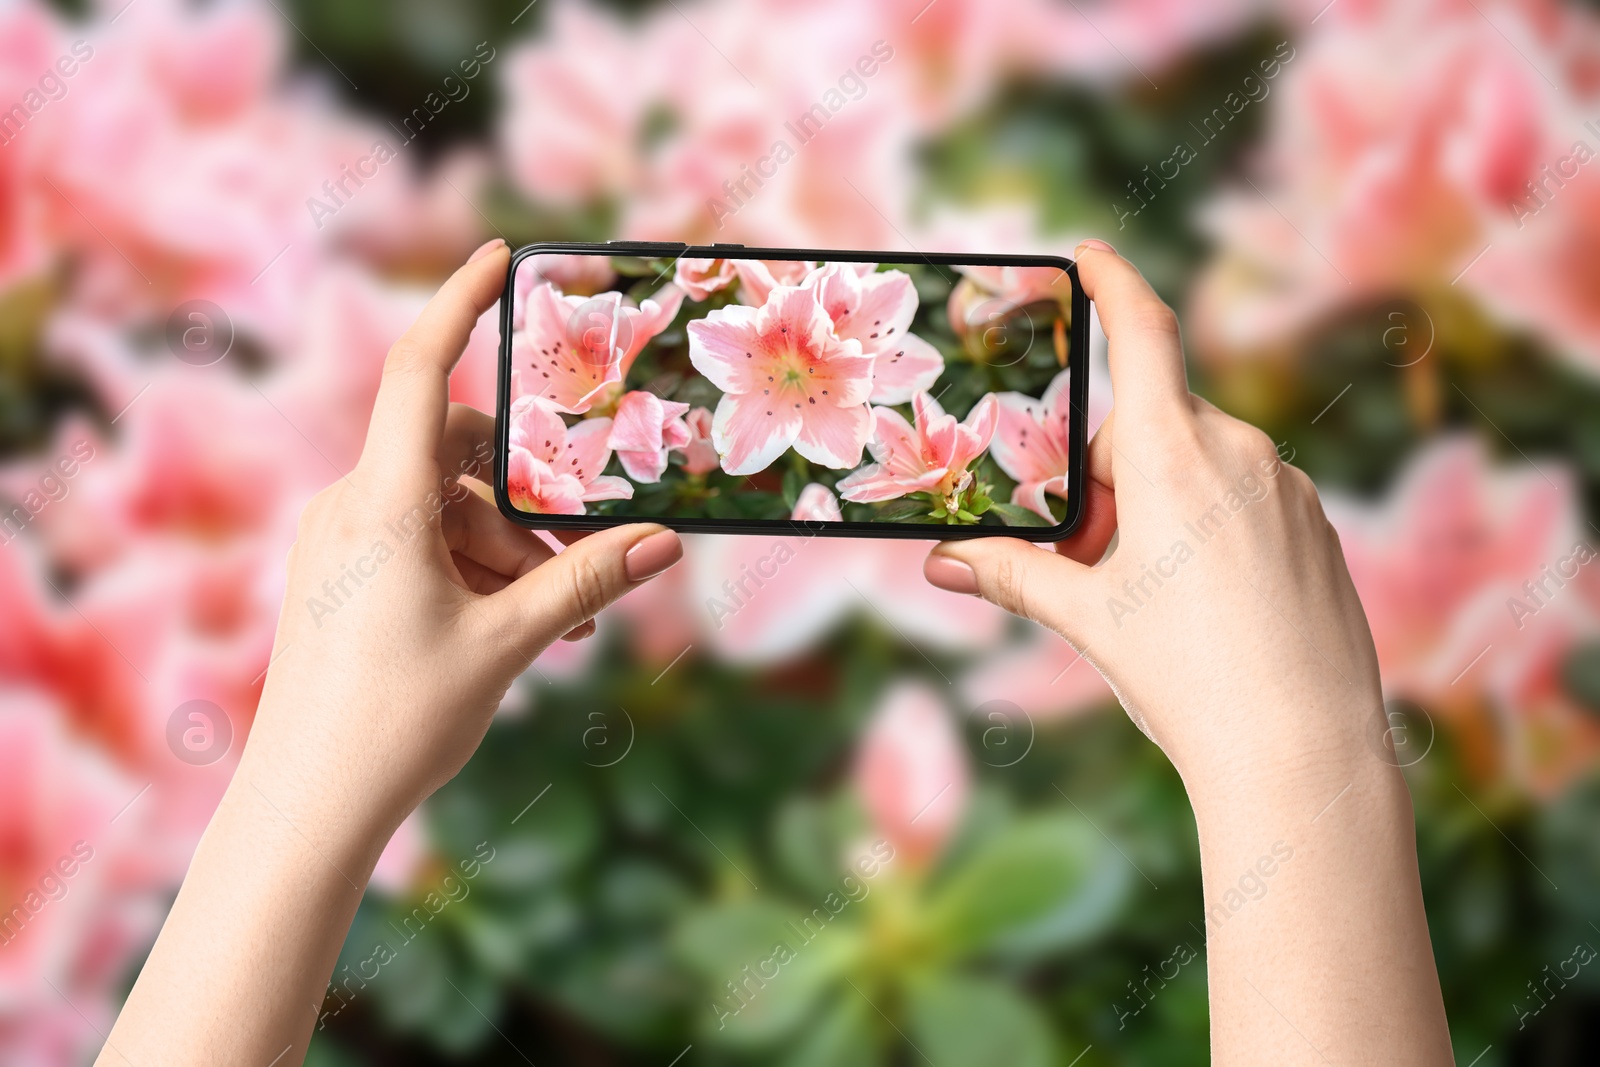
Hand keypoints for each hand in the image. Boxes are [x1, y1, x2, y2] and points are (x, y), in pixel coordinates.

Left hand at [245, 238, 682, 850]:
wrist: (306, 806)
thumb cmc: (396, 722)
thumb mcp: (506, 643)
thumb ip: (586, 582)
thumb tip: (666, 542)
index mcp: (381, 504)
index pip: (418, 371)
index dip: (458, 302)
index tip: (499, 253)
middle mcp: (350, 507)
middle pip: (456, 458)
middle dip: (524, 504)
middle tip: (575, 575)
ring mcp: (339, 543)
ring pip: (444, 508)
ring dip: (506, 550)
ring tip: (550, 628)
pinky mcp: (339, 577)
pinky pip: (417, 542)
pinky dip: (469, 568)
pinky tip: (505, 630)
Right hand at [923, 244, 1450, 1066]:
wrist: (1304, 753)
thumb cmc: (1187, 678)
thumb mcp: (1088, 619)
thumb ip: (1015, 575)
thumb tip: (943, 564)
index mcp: (1174, 454)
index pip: (1143, 334)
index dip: (1113, 282)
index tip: (1089, 250)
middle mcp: (1239, 451)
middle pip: (1153, 426)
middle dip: (1109, 474)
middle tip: (1083, 555)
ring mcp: (1287, 488)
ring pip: (1202, 464)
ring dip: (1160, 502)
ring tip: (1145, 594)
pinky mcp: (1315, 526)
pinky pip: (1248, 497)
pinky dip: (1210, 524)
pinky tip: (1204, 604)